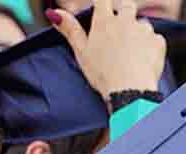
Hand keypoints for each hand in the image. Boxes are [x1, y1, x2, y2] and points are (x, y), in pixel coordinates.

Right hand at [50, 0, 166, 99]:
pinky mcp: (157, 41)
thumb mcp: (80, 51)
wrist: (130, 88)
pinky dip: (147, 46)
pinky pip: (153, 38)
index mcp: (104, 22)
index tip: (100, 8)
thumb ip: (70, 30)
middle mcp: (125, 21)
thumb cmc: (102, 72)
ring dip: (135, 32)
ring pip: (141, 23)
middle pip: (126, 6)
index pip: (103, 0)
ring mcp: (143, 30)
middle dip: (122, 13)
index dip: (102, 2)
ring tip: (127, 53)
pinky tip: (139, 60)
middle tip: (115, 33)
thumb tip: (54, 13)